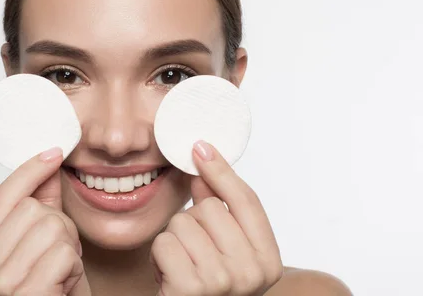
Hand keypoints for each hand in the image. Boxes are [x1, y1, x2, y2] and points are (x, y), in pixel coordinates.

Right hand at [0, 147, 90, 295]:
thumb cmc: (52, 290)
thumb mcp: (44, 243)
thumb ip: (42, 203)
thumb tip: (48, 161)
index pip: (1, 199)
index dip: (29, 172)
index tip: (53, 151)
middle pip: (33, 210)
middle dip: (60, 225)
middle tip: (60, 253)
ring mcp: (0, 285)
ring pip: (52, 227)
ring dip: (69, 246)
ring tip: (62, 270)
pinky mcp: (26, 295)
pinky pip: (64, 253)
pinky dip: (74, 266)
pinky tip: (65, 283)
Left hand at [150, 141, 282, 295]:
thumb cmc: (206, 288)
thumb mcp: (225, 253)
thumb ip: (220, 212)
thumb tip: (203, 165)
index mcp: (268, 261)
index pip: (246, 201)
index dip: (222, 171)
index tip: (200, 146)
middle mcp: (252, 273)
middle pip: (210, 209)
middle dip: (192, 223)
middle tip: (194, 252)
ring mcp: (223, 281)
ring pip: (183, 223)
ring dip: (174, 240)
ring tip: (181, 266)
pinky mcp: (191, 287)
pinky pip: (164, 242)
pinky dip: (159, 256)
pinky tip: (169, 276)